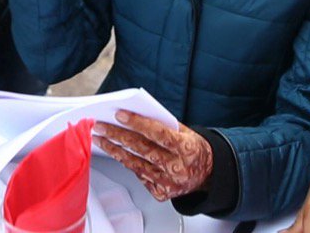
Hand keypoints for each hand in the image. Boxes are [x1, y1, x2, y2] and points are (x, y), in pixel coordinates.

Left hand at [92, 110, 212, 201]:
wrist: (208, 174)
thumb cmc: (193, 149)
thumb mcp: (186, 132)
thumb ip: (164, 125)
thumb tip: (135, 116)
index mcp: (186, 149)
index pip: (158, 134)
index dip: (138, 123)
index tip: (120, 115)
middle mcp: (177, 167)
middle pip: (142, 149)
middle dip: (117, 136)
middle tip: (101, 126)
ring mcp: (169, 183)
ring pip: (135, 164)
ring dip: (115, 150)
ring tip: (101, 139)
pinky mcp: (161, 193)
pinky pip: (139, 175)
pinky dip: (128, 163)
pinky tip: (117, 154)